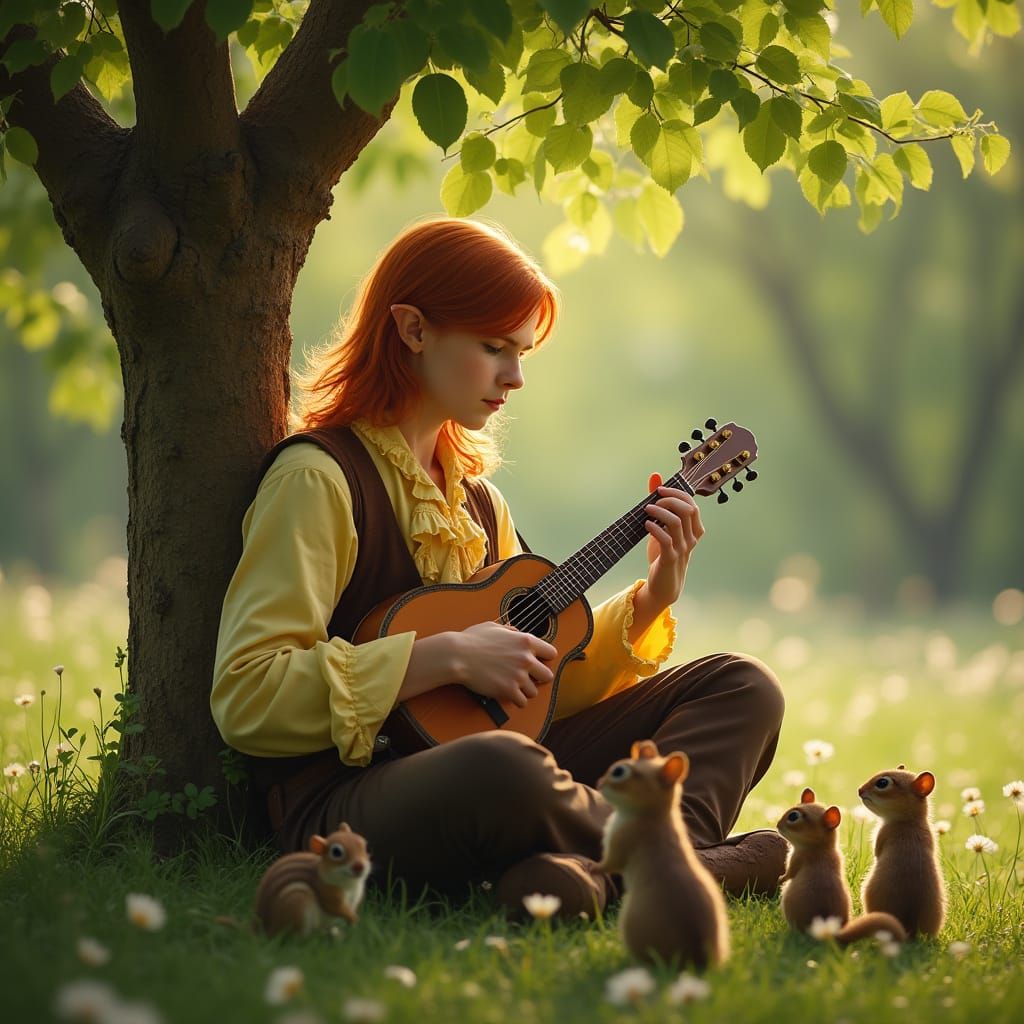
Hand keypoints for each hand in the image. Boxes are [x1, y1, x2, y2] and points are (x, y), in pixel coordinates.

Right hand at [455, 621, 557, 707]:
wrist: (457, 655)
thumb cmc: (472, 639)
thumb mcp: (494, 626)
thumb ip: (510, 630)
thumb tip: (516, 633)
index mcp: (525, 641)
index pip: (551, 653)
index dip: (544, 658)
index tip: (537, 662)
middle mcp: (526, 658)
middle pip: (548, 675)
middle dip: (538, 677)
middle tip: (528, 678)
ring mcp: (518, 676)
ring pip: (535, 691)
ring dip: (525, 690)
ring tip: (514, 687)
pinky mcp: (508, 690)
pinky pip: (522, 702)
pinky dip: (516, 701)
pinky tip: (508, 695)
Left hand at [641, 471, 704, 609]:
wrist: (664, 584)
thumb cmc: (664, 553)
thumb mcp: (663, 527)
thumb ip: (660, 502)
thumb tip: (655, 476)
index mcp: (695, 530)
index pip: (692, 505)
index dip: (677, 494)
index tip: (660, 490)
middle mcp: (692, 538)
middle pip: (687, 510)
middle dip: (670, 500)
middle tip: (653, 500)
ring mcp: (683, 549)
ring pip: (676, 522)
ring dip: (660, 512)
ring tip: (647, 510)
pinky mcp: (670, 558)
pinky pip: (665, 539)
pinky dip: (654, 528)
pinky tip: (646, 524)